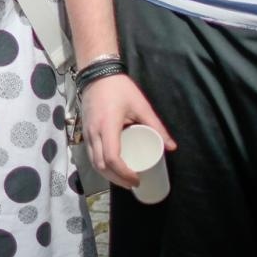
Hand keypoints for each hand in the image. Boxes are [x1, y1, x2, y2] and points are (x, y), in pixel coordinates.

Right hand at [80, 74, 175, 189]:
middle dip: (117, 179)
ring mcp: (86, 133)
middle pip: (101, 165)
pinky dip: (101, 166)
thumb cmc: (120, 88)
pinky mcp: (84, 131)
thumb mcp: (141, 106)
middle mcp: (94, 133)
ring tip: (124, 178)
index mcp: (107, 127)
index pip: (112, 159)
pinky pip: (90, 155)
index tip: (138, 179)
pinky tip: (112, 168)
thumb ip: (156, 126)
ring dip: (108, 175)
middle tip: (134, 183)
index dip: (124, 174)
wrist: (97, 73)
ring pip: (93, 162)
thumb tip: (172, 147)